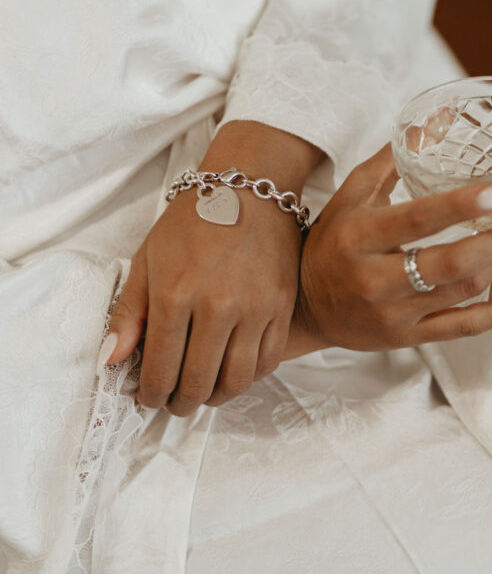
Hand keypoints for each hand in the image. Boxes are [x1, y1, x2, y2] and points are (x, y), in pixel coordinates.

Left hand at [104, 122, 320, 414]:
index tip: (149, 397)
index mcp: (176, 294)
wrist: (248, 186)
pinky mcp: (282, 305)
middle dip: (181, 403)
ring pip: (236, 381)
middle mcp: (218, 306)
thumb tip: (110, 359)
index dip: (152, 394)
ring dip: (216, 398)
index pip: (161, 370)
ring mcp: (255, 307)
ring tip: (205, 393)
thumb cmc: (193, 220)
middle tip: (175, 402)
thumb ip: (129, 312)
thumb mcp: (149, 258)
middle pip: (198, 383)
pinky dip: (249, 377)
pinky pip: (268, 361)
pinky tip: (234, 372)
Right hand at [296, 143, 491, 352]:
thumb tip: (435, 119)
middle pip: (450, 262)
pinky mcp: (406, 338)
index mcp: (361, 235)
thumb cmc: (333, 239)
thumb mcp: (351, 194)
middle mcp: (375, 278)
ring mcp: (393, 314)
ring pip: (460, 291)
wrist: (304, 306)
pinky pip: (461, 329)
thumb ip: (392, 159)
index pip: (418, 219)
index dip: (463, 205)